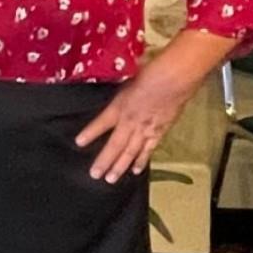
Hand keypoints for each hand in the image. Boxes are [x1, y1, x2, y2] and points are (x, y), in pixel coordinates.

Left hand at [75, 62, 192, 182]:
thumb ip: (120, 93)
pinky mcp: (159, 132)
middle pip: (114, 145)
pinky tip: (134, 170)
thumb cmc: (151, 73)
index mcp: (119, 107)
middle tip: (95, 174)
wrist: (174, 79)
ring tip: (110, 179)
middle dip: (103, 161)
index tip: (79, 143)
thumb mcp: (127, 80)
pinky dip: (141, 161)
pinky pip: (148, 150)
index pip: (100, 123)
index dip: (89, 133)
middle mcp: (129, 122)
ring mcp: (144, 130)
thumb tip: (113, 92)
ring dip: (119, 167)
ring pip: (129, 152)